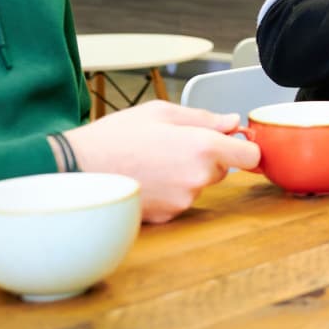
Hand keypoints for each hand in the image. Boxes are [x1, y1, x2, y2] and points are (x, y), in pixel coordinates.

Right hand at [61, 101, 259, 222]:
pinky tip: (147, 178)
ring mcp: (183, 200)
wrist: (78, 169)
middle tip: (173, 145)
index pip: (250, 155)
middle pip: (224, 169)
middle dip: (208, 158)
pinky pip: (180, 200)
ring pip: (199, 184)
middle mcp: (198, 177)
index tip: (233, 142)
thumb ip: (203, 117)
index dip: (243, 147)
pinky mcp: (167, 216)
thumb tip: (232, 122)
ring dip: (186, 174)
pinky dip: (170, 190)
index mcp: (202, 147)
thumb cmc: (115, 137)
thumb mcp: (160, 112)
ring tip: (153, 160)